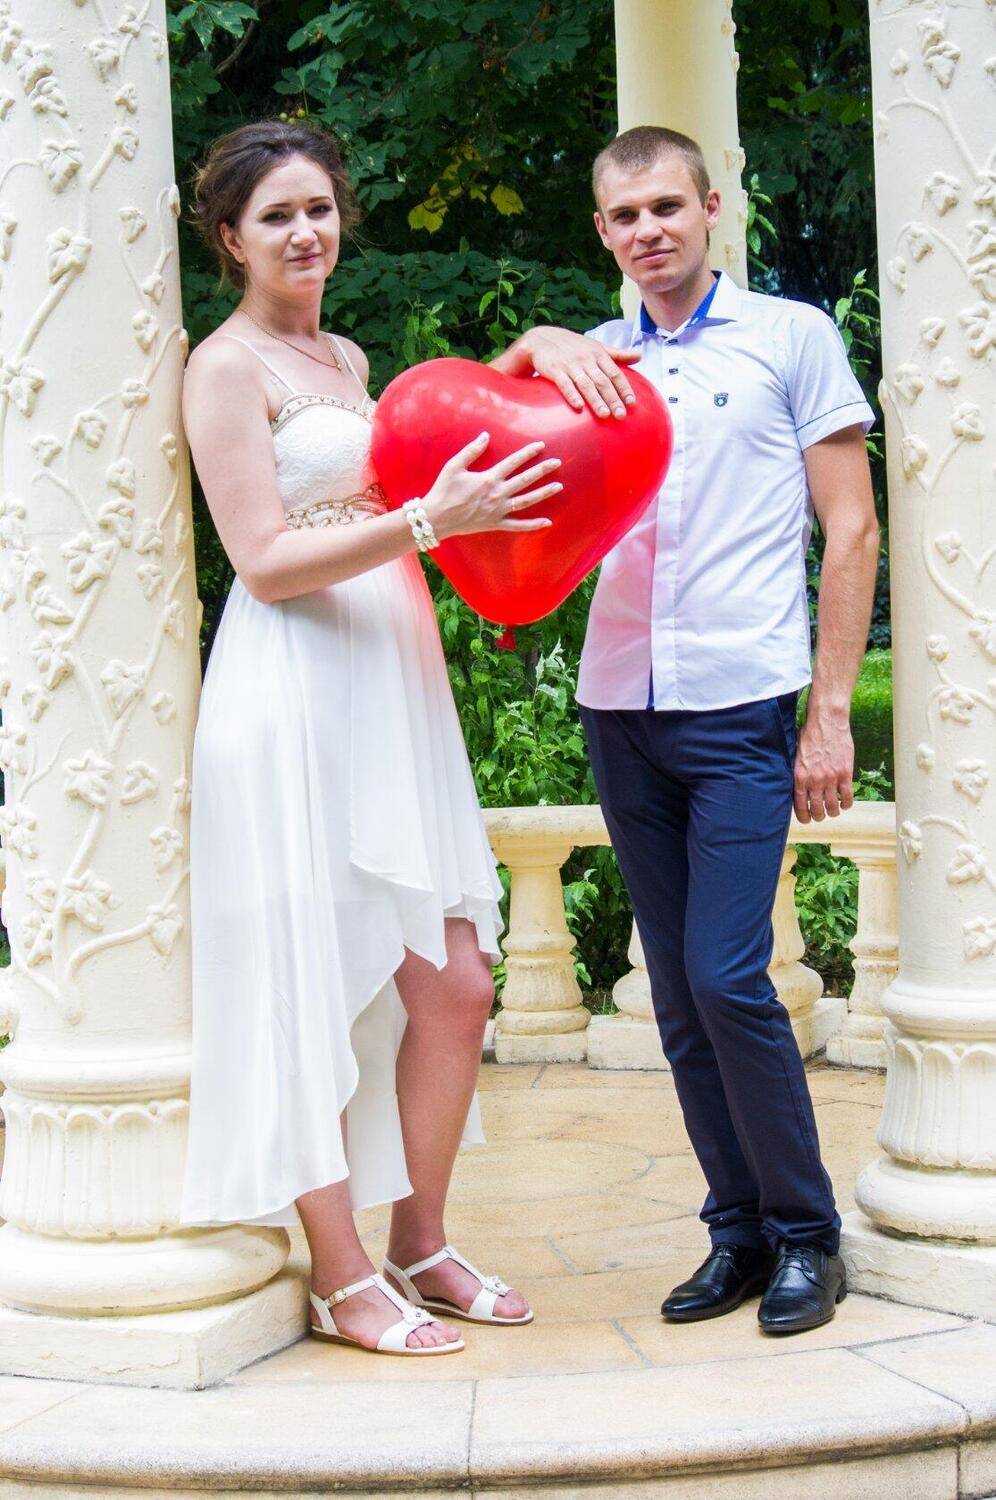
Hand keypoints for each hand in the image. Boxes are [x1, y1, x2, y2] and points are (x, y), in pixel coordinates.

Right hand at [421, 432, 561, 541]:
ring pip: (526, 501)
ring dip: (543, 493)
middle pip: (525, 480)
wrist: (436, 518)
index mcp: (489, 478)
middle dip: (542, 470)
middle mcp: (497, 494)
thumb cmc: (443, 490)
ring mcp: (498, 510)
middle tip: (557, 462)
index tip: (541, 445)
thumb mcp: (454, 466)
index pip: (513, 462)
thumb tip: (486, 436)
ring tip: (558, 486)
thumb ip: (471, 451)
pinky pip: (517, 525)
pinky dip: (533, 525)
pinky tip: (547, 522)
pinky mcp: (495, 524)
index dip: (528, 452)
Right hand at [518, 327, 641, 418]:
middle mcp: (586, 359)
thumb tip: (640, 356)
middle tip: (621, 415)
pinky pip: (564, 384)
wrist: (541, 339)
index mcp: (598, 354)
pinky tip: (579, 406)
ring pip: (586, 384)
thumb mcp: (596, 346)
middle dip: (613, 399)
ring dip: (596, 400)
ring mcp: (570, 365)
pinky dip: (572, 395)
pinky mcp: (555, 370)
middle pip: (603, 381)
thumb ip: (617, 354)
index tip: (631, 402)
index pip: (615, 372)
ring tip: (605, 415)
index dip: (624, 388)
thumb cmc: (573, 346)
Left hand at [793, 707, 854, 822]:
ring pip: (832, 806)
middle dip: (818, 816)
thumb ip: (798, 772)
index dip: (803, 816)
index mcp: (799, 776)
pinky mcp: (845, 773)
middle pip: (816, 809)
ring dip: (833, 812)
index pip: (800, 805)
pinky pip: (847, 796)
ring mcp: (831, 778)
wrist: (827, 721)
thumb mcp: (796, 755)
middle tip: (820, 817)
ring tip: (833, 812)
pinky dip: (847, 804)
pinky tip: (845, 804)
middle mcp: (814, 780)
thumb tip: (796, 787)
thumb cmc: (810, 735)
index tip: (806, 820)